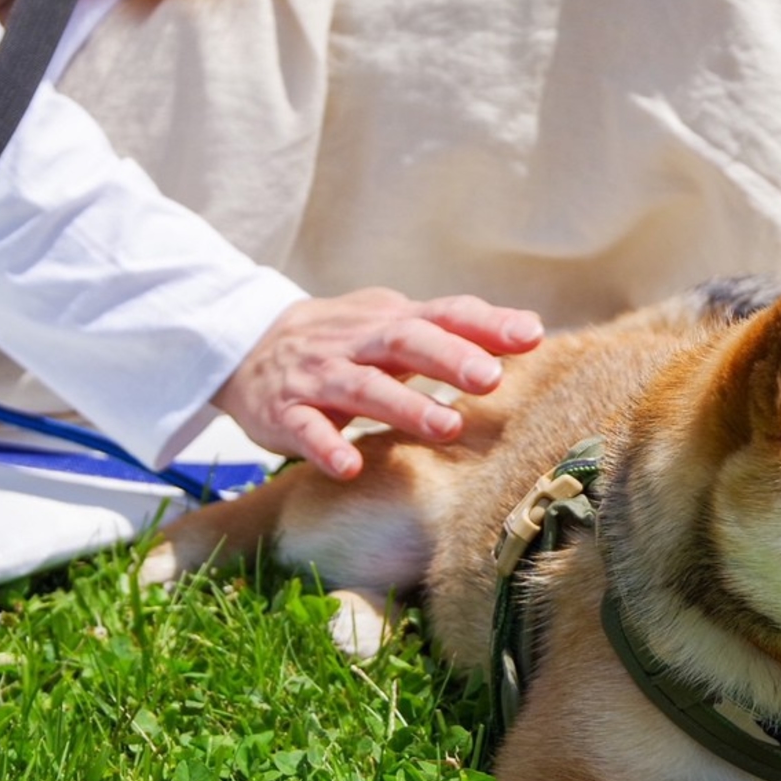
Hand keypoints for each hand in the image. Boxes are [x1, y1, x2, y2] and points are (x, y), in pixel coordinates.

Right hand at [214, 289, 543, 478]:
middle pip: (405, 342)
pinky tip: (349, 466)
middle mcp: (357, 342)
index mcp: (391, 320)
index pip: (443, 314)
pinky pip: (305, 430)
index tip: (531, 335)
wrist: (248, 347)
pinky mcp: (285, 412)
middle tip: (490, 379)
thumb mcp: (396, 325)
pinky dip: (326, 446)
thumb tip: (530, 331)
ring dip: (405, 406)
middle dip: (449, 358)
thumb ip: (455, 330)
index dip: (485, 323)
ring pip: (363, 387)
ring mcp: (319, 376)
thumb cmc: (347, 341)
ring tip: (448, 427)